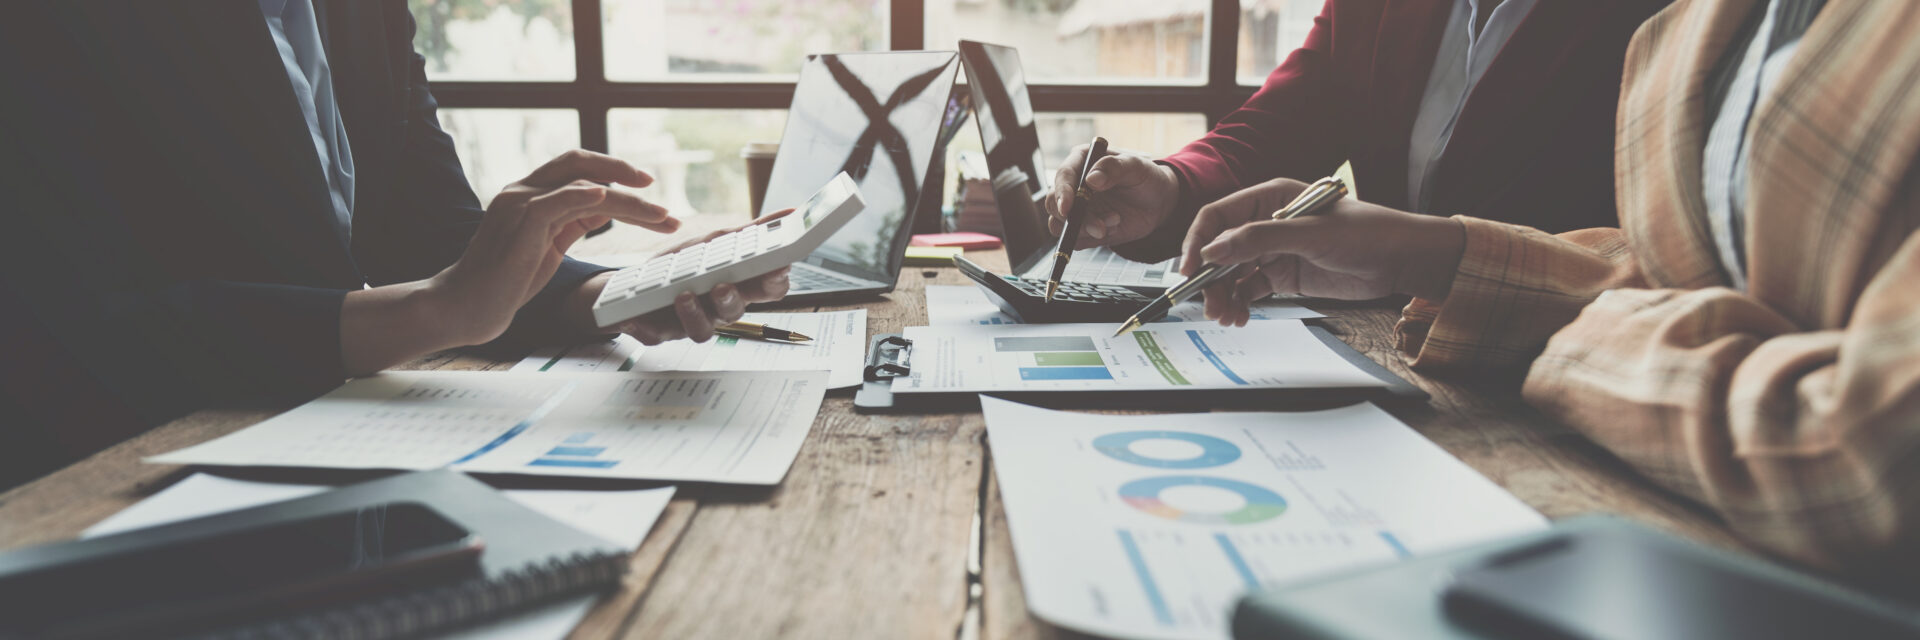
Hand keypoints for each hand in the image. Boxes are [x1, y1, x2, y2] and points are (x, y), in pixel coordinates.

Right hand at [431, 150, 679, 344]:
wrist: (466, 307)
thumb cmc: (506, 282)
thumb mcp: (547, 246)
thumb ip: (570, 222)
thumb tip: (602, 207)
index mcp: (530, 194)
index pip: (575, 168)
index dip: (611, 170)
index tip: (645, 186)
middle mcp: (523, 191)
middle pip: (579, 162)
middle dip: (622, 170)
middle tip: (654, 187)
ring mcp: (520, 205)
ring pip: (583, 185)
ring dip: (627, 201)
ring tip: (660, 215)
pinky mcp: (520, 224)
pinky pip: (557, 200)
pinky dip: (585, 195)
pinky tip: (609, 198)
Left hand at [588, 209, 796, 344]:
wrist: (637, 283)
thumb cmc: (684, 264)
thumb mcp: (716, 241)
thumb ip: (753, 232)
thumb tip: (791, 212)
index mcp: (738, 286)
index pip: (769, 291)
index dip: (776, 283)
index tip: (776, 269)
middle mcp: (719, 308)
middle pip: (736, 312)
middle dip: (730, 301)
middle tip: (722, 286)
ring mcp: (692, 322)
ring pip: (704, 331)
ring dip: (694, 314)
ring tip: (682, 296)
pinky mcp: (661, 332)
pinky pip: (657, 336)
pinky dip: (646, 327)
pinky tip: (635, 318)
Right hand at [1044, 143, 1180, 247]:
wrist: (1158, 202)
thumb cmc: (1145, 177)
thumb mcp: (1136, 166)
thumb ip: (1114, 167)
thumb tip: (1091, 179)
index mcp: (1081, 162)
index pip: (1062, 176)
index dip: (1062, 192)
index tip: (1068, 207)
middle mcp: (1073, 186)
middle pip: (1054, 204)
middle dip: (1073, 218)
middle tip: (1099, 227)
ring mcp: (1076, 209)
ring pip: (1060, 225)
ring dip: (1084, 230)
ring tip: (1115, 222)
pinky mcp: (1083, 229)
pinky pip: (1075, 240)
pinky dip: (1092, 238)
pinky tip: (1114, 227)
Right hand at [1180, 178, 1466, 325]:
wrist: (1400, 259)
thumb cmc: (1364, 232)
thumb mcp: (1310, 234)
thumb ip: (1260, 239)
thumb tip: (1214, 249)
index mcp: (1268, 198)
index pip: (1218, 217)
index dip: (1198, 242)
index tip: (1189, 271)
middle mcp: (1266, 223)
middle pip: (1220, 249)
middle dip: (1210, 278)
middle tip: (1209, 305)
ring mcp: (1274, 250)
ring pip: (1232, 273)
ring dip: (1223, 294)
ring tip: (1226, 317)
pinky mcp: (1284, 274)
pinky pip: (1250, 289)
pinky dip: (1240, 303)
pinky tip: (1239, 317)